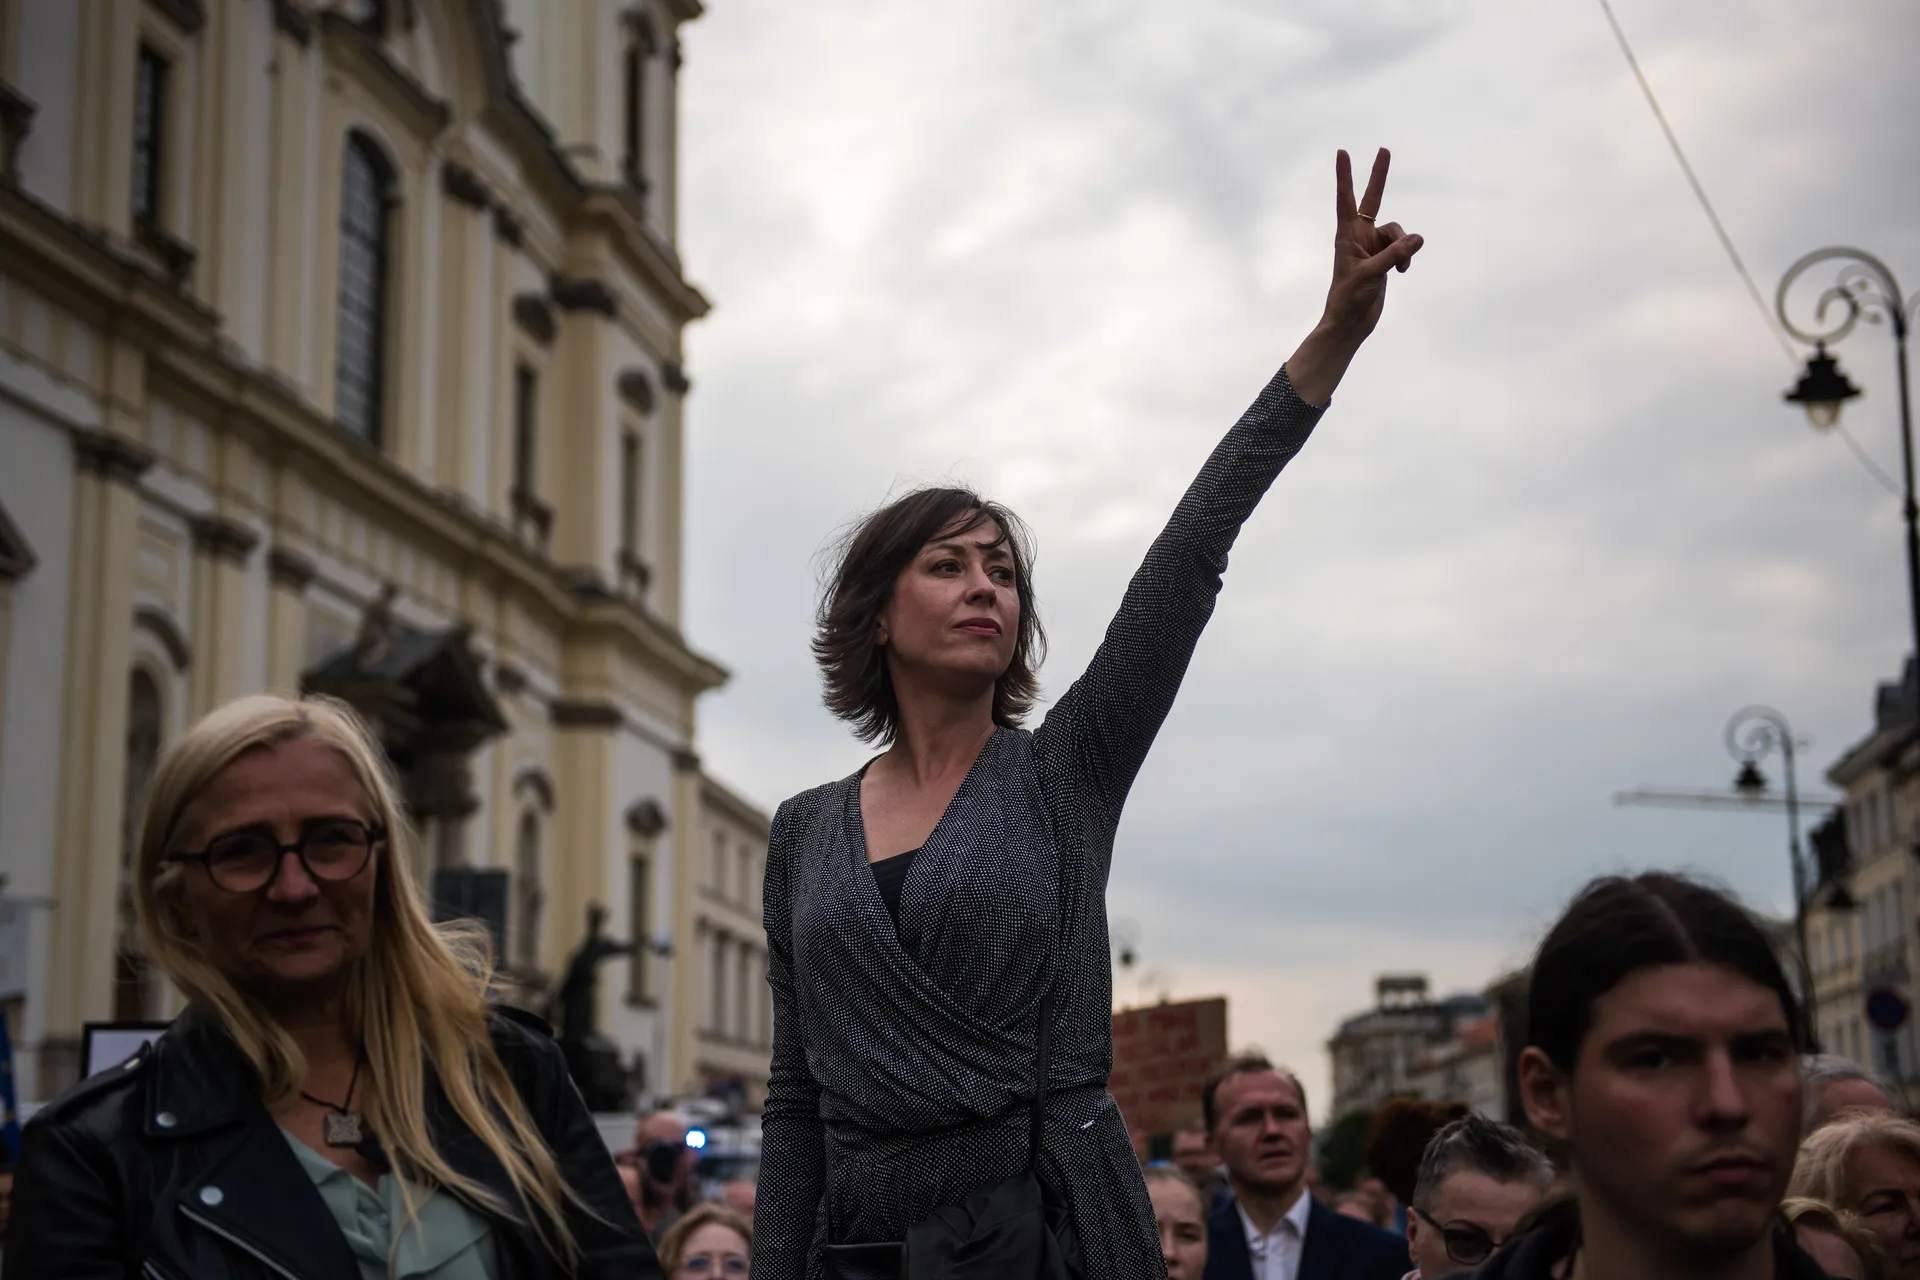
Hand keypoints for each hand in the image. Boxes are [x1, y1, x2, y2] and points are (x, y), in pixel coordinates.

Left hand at [1325, 147, 1421, 341]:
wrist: (1350, 323)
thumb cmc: (1349, 299)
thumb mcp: (1371, 275)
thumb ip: (1394, 255)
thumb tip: (1417, 238)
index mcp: (1347, 235)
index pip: (1347, 199)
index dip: (1345, 176)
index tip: (1342, 153)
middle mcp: (1359, 236)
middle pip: (1372, 199)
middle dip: (1379, 176)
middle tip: (1384, 149)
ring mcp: (1372, 246)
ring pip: (1397, 231)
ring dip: (1404, 246)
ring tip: (1402, 267)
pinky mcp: (1384, 258)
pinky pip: (1402, 247)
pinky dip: (1406, 257)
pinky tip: (1402, 272)